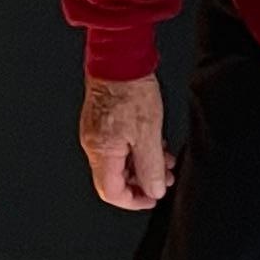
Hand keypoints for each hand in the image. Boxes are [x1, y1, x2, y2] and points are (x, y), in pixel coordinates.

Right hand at [80, 72, 172, 210]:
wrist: (119, 58)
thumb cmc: (130, 90)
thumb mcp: (148, 135)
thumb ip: (150, 167)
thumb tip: (153, 190)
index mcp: (101, 152)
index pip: (111, 192)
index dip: (134, 200)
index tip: (153, 197)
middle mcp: (94, 145)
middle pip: (115, 178)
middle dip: (142, 181)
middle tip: (164, 177)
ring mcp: (97, 133)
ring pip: (120, 162)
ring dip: (143, 164)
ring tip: (165, 160)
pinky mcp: (103, 121)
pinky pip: (119, 146)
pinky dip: (137, 150)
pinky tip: (154, 143)